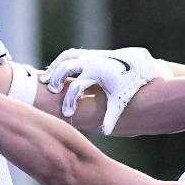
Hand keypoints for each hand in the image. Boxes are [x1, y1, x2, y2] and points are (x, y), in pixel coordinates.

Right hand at [42, 46, 160, 133]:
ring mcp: (89, 55)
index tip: (67, 113)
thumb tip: (105, 131)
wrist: (139, 66)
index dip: (70, 101)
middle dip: (56, 79)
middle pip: (66, 67)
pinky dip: (59, 63)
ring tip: (45, 80)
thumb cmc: (128, 86)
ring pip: (65, 57)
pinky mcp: (89, 53)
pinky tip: (53, 74)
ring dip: (54, 68)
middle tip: (51, 91)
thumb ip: (111, 116)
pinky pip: (69, 55)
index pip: (77, 87)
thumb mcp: (119, 101)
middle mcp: (92, 62)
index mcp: (98, 74)